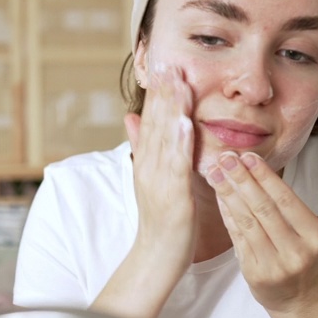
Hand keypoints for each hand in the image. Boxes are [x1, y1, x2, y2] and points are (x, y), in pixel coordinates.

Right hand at [124, 64, 196, 272]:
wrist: (156, 257)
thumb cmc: (161, 220)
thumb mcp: (150, 177)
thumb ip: (143, 146)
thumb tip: (131, 116)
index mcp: (146, 161)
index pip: (151, 119)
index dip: (157, 92)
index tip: (165, 64)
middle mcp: (149, 167)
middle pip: (156, 123)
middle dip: (163, 91)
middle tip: (169, 61)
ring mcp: (159, 181)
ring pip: (165, 139)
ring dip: (171, 109)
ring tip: (178, 82)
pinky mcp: (173, 197)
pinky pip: (177, 166)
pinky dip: (180, 144)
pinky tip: (187, 124)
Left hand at [206, 151, 317, 312]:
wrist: (298, 299)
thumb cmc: (313, 259)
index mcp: (316, 239)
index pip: (287, 201)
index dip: (266, 177)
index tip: (248, 156)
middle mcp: (295, 252)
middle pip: (264, 209)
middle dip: (243, 180)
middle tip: (226, 158)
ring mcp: (273, 265)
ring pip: (247, 222)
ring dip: (228, 194)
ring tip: (215, 172)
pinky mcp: (253, 273)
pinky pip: (237, 238)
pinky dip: (226, 214)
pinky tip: (218, 196)